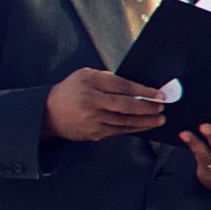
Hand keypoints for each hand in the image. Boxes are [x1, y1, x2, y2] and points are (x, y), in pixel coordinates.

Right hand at [45, 67, 170, 143]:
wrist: (48, 113)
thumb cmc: (71, 91)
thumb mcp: (86, 76)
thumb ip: (108, 79)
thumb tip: (137, 87)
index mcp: (90, 82)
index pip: (122, 86)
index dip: (143, 91)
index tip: (158, 94)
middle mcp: (91, 101)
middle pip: (125, 105)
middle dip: (148, 107)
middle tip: (162, 107)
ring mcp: (92, 119)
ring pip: (125, 121)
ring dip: (145, 121)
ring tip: (159, 118)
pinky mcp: (93, 133)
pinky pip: (119, 130)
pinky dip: (134, 128)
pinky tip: (144, 126)